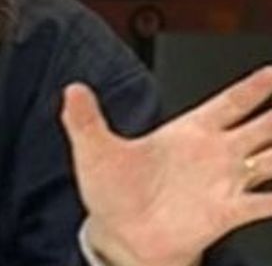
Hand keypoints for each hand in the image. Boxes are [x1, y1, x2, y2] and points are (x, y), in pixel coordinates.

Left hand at [61, 66, 271, 265]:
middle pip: (264, 126)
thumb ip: (85, 119)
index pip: (231, 102)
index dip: (255, 87)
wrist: (120, 237)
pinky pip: (268, 203)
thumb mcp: (94, 150)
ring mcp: (226, 182)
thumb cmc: (112, 193)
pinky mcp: (228, 211)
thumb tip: (71, 89)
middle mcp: (215, 154)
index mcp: (189, 132)